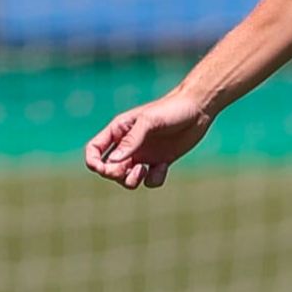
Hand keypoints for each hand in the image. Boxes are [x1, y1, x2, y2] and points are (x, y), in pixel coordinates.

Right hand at [84, 91, 212, 189]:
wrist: (198, 110)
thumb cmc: (171, 110)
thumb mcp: (149, 122)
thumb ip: (131, 141)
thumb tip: (112, 162)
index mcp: (119, 131)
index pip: (94, 150)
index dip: (93, 162)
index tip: (102, 168)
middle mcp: (128, 145)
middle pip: (108, 169)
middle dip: (114, 174)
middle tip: (130, 169)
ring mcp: (144, 155)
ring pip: (126, 179)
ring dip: (131, 181)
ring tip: (145, 169)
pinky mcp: (160, 162)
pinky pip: (149, 181)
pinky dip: (154, 178)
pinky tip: (164, 166)